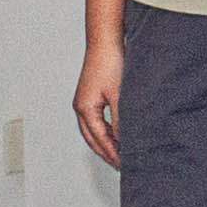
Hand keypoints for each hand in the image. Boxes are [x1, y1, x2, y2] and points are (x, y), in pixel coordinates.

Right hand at [71, 40, 126, 167]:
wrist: (106, 41)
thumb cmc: (111, 63)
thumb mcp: (120, 95)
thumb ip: (122, 119)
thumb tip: (125, 140)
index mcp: (85, 109)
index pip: (100, 139)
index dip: (113, 153)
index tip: (125, 164)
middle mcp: (81, 107)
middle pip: (92, 138)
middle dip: (106, 153)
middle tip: (121, 165)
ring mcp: (85, 101)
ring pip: (93, 130)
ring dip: (105, 143)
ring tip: (120, 154)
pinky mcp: (91, 95)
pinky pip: (97, 120)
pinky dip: (106, 130)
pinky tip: (117, 133)